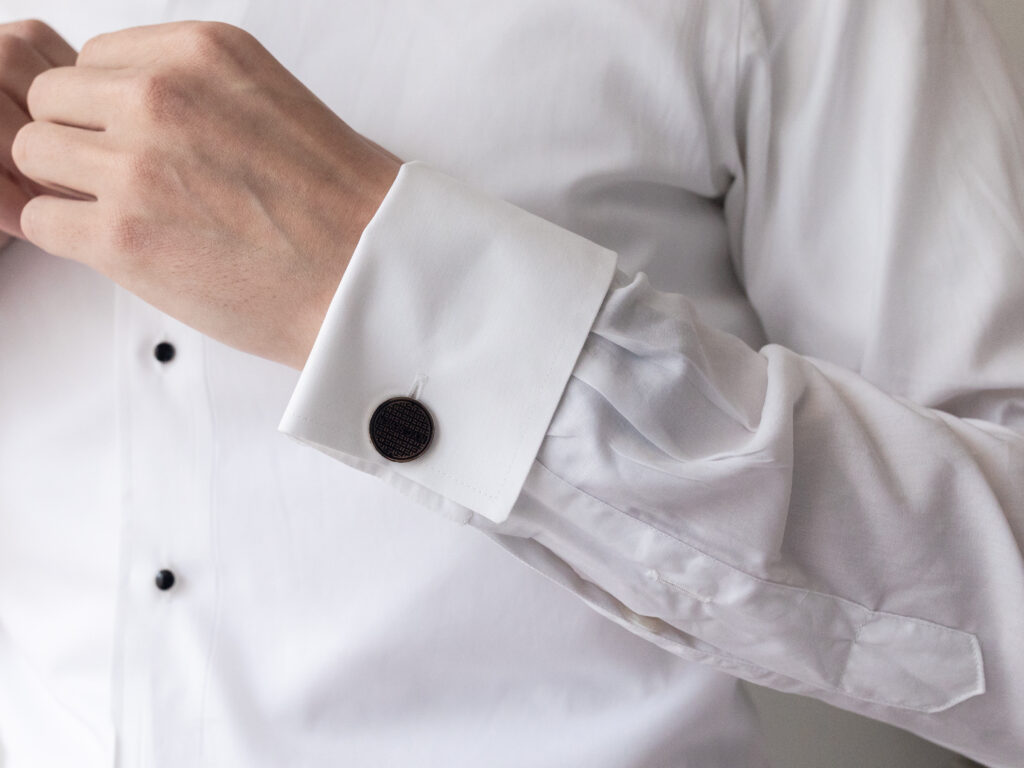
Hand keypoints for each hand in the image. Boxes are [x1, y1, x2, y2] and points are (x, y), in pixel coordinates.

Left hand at [13, 21, 400, 367]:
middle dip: (82, 141)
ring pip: (33, 152)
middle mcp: (161, 95)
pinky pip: (40, 217)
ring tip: (131, 217)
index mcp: (201, 53)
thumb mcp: (268, 100)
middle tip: (132, 183)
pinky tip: (123, 249)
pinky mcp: (121, 235)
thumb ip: (193, 89)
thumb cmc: (337, 204)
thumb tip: (127, 105)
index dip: (112, 107)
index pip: (97, 58)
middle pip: (53, 99)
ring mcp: (135, 164)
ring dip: (70, 186)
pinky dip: (69, 234)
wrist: (370, 276)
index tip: (145, 143)